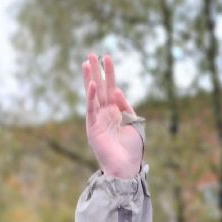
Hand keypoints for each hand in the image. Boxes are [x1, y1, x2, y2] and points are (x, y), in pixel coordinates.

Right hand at [82, 53, 141, 178]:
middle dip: (96, 71)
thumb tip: (116, 90)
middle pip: (100, 87)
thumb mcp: (135, 123)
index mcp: (115, 111)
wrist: (126, 167)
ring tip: (86, 62)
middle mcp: (105, 113)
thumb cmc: (132, 149)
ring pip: (93, 94)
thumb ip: (126, 106)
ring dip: (90, 78)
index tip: (107, 57)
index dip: (109, 73)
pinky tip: (92, 85)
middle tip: (91, 54)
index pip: (111, 87)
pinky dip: (91, 97)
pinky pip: (91, 109)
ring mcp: (97, 119)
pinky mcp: (92, 127)